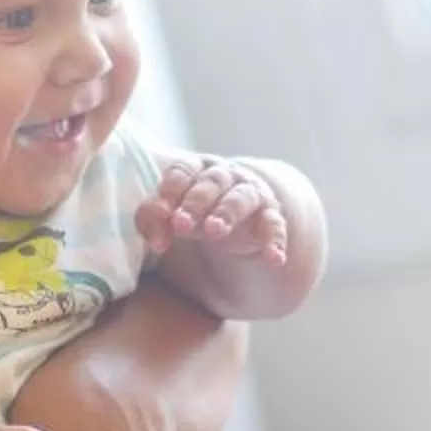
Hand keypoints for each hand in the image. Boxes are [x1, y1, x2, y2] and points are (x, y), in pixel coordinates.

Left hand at [138, 156, 289, 263]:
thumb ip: (155, 220)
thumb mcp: (171, 216)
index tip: (162, 213)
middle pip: (212, 182)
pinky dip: (275, 241)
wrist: (240, 219)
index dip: (171, 190)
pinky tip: (273, 260)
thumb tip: (156, 240)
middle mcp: (226, 176)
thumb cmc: (195, 213)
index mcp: (197, 170)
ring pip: (242, 198)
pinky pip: (274, 226)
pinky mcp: (270, 217)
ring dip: (228, 212)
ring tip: (215, 231)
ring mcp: (250, 195)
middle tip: (182, 223)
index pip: (183, 171)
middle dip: (196, 201)